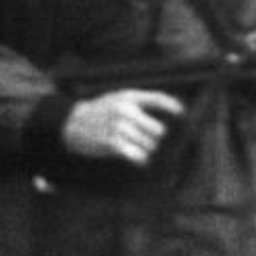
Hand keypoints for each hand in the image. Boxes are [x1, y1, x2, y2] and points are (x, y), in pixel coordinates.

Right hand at [61, 88, 186, 166]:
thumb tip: (179, 107)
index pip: (158, 99)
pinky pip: (139, 156)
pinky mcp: (114, 143)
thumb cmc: (100, 111)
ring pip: (149, 145)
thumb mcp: (119, 98)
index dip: (173, 106)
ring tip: (131, 145)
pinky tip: (132, 155)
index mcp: (128, 97)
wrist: (72, 123)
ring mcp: (119, 127)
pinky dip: (139, 158)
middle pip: (158, 130)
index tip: (183, 113)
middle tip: (140, 137)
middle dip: (152, 136)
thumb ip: (146, 101)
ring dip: (145, 149)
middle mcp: (125, 110)